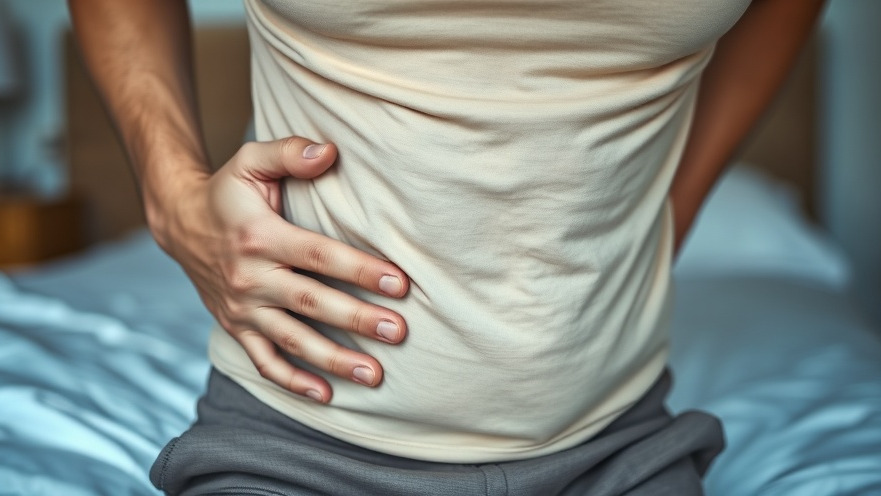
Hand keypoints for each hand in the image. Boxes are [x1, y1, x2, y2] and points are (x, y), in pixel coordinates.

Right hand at [152, 137, 408, 402]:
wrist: (180, 224)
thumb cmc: (227, 191)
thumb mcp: (251, 161)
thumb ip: (289, 152)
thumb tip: (329, 151)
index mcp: (260, 236)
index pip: (318, 256)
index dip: (359, 270)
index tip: (399, 283)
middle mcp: (250, 277)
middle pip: (312, 303)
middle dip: (357, 320)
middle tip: (398, 332)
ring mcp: (242, 308)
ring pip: (292, 340)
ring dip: (333, 360)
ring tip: (374, 374)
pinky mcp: (236, 327)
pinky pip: (264, 361)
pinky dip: (293, 381)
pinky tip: (327, 395)